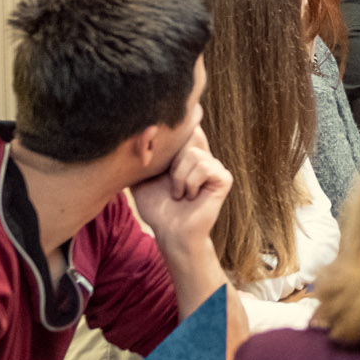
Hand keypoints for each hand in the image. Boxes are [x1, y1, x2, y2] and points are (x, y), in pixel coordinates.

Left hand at [131, 128, 231, 259]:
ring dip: (179, 177)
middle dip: (171, 162)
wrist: (170, 233)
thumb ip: (141, 154)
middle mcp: (202, 156)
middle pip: (189, 135)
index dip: (176, 130)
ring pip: (194, 154)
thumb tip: (137, 132)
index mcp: (186, 153)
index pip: (186, 126)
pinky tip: (190, 197)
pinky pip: (204, 167)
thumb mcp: (142, 176)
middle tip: (169, 184)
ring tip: (178, 194)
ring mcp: (215, 166)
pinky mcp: (223, 178)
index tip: (160, 140)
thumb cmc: (157, 208)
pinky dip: (190, 183)